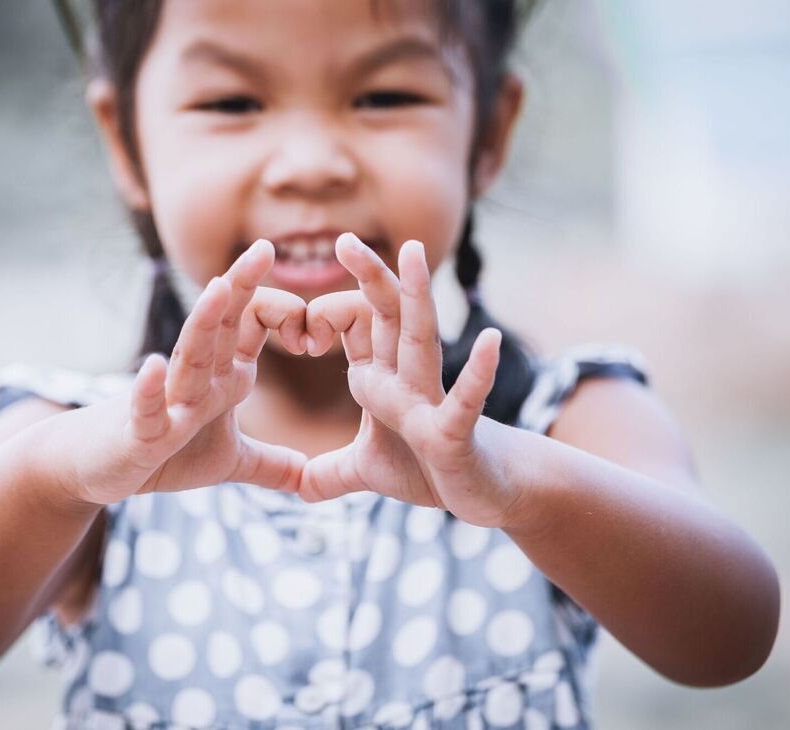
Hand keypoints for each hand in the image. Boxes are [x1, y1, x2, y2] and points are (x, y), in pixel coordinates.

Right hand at [56, 240, 308, 505]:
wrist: (93, 467)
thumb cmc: (162, 455)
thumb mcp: (228, 462)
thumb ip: (269, 463)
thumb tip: (308, 475)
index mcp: (220, 377)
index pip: (251, 327)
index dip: (284, 319)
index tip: (314, 339)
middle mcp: (194, 379)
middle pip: (219, 325)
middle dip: (241, 288)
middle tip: (263, 248)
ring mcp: (165, 402)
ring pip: (187, 357)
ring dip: (203, 323)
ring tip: (218, 288)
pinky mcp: (138, 433)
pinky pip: (145, 408)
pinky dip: (149, 389)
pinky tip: (153, 365)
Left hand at [299, 233, 521, 526]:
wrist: (488, 491)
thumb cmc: (431, 469)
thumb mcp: (369, 471)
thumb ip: (333, 472)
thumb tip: (300, 487)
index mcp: (384, 379)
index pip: (354, 327)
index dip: (324, 319)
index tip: (300, 339)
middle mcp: (409, 380)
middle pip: (386, 317)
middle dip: (367, 277)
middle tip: (343, 238)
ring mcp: (433, 402)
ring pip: (422, 340)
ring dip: (417, 296)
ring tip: (413, 252)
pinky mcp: (456, 434)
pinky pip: (465, 399)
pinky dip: (478, 372)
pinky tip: (489, 339)